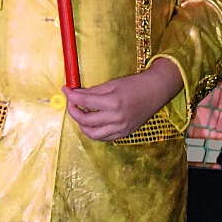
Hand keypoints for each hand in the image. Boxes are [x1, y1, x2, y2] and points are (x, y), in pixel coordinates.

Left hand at [63, 56, 182, 141]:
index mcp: (113, 102)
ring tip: (81, 114)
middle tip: (71, 103)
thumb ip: (92, 91)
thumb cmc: (135, 85)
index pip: (83, 101)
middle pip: (85, 120)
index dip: (70, 96)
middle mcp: (116, 118)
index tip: (65, 90)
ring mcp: (121, 128)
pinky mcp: (125, 133)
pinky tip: (93, 122)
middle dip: (73, 111)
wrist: (156, 91)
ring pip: (92, 134)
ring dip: (82, 125)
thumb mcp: (112, 84)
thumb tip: (75, 94)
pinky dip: (94, 131)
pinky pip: (104, 137)